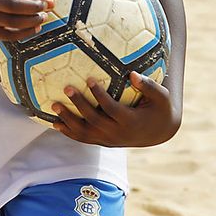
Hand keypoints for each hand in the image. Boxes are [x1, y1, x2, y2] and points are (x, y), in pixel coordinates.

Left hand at [51, 71, 180, 147]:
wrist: (159, 132)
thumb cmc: (159, 109)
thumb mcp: (161, 97)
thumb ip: (148, 86)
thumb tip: (132, 74)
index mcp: (130, 122)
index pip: (111, 109)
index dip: (99, 95)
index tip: (89, 79)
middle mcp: (117, 134)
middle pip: (94, 120)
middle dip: (79, 104)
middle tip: (66, 88)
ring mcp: (109, 140)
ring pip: (84, 133)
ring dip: (67, 120)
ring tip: (53, 106)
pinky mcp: (103, 142)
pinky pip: (83, 138)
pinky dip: (68, 132)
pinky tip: (55, 123)